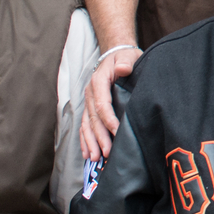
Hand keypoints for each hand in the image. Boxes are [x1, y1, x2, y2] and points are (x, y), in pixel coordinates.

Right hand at [79, 45, 141, 162]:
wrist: (114, 55)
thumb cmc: (124, 58)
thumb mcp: (128, 56)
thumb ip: (125, 62)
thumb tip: (123, 68)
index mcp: (99, 81)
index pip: (102, 104)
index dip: (109, 120)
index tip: (117, 132)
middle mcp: (90, 93)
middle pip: (93, 118)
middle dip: (99, 137)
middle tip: (107, 153)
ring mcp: (88, 101)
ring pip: (87, 124)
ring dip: (90, 142)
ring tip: (95, 158)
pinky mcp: (89, 108)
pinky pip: (85, 125)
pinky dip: (85, 140)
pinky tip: (88, 153)